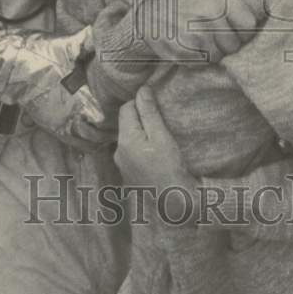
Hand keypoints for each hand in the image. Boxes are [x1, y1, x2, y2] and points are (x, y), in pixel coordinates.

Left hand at [115, 87, 199, 221]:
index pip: (126, 108)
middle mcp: (118, 151)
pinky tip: (155, 154)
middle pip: (126, 124)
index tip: (156, 105)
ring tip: (159, 136)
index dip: (140, 102)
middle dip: (141, 118)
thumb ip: (149, 112)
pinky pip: (132, 153)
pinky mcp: (129, 175)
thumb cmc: (170, 168)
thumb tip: (142, 90)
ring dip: (142, 133)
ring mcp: (122, 165)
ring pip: (129, 138)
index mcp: (125, 140)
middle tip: (161, 120)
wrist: (174, 203)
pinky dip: (142, 148)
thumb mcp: (162, 136)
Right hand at [136, 0, 257, 64]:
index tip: (233, 30)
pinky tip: (189, 46)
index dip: (242, 32)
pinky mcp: (184, 51)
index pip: (249, 26)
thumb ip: (235, 10)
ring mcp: (195, 34)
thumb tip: (262, 28)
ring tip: (198, 40)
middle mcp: (208, 15)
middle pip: (234, 45)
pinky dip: (198, 59)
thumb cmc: (187, 8)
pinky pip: (202, 64)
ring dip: (211, 53)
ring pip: (219, 57)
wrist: (150, 15)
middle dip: (226, 45)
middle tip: (210, 36)